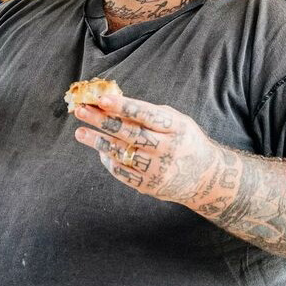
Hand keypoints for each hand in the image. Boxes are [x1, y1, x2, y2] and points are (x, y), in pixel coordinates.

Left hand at [72, 94, 219, 203]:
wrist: (205, 177)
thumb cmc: (184, 140)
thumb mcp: (176, 122)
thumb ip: (149, 113)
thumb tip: (114, 104)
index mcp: (176, 128)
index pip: (145, 115)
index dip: (123, 106)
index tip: (102, 99)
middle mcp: (167, 149)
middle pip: (128, 133)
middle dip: (101, 121)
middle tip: (80, 110)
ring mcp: (157, 170)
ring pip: (120, 153)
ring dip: (97, 141)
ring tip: (80, 132)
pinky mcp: (148, 186)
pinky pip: (121, 171)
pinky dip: (108, 159)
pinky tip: (100, 149)